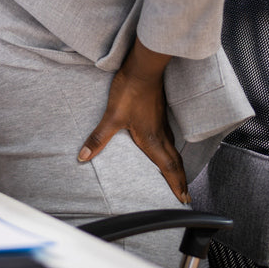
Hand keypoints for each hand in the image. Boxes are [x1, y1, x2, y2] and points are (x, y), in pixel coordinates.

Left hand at [78, 38, 189, 204]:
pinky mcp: (160, 113)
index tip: (183, 199)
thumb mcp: (111, 116)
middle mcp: (161, 133)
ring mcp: (162, 122)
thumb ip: (98, 138)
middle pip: (175, 162)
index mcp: (152, 139)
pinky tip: (166, 147)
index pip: (168, 168)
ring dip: (177, 165)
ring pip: (174, 149)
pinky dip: (172, 149)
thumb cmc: (130, 91)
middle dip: (181, 180)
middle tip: (185, 195)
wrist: (143, 67)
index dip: (176, 184)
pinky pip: (170, 137)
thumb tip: (84, 156)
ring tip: (178, 176)